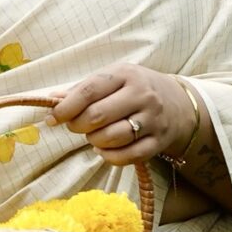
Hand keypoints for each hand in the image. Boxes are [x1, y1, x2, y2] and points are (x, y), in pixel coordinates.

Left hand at [51, 64, 193, 167]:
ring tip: (94, 136)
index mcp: (126, 74)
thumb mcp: (113, 79)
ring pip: (112, 138)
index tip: (52, 118)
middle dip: (78, 125)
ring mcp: (152, 120)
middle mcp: (142, 95)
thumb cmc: (136, 90)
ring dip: (94, 141)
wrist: (179, 104)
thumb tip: (52, 99)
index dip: (66, 107)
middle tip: (76, 126)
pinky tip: (105, 150)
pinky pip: (127, 156)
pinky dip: (109, 157)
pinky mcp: (158, 142)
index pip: (90, 90)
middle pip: (98, 116)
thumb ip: (83, 89)